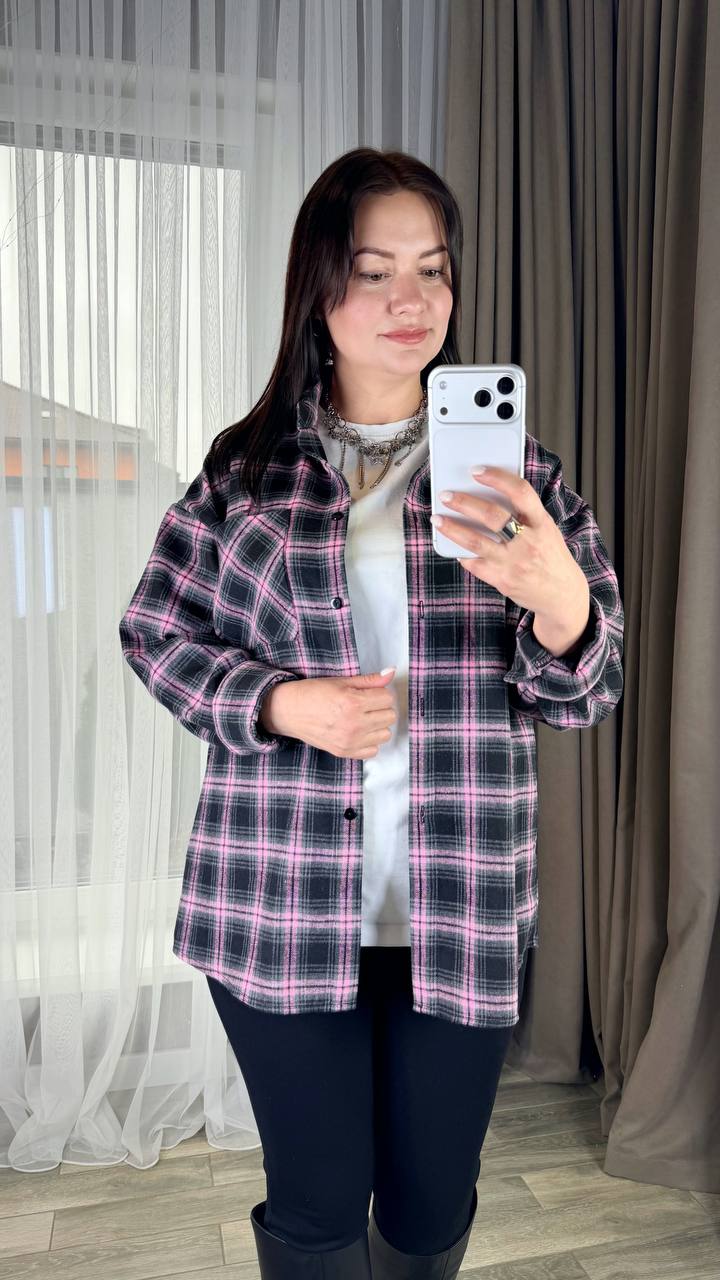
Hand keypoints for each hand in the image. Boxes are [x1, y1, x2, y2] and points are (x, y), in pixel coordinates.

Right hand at [259, 669, 397, 758]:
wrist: (289, 711)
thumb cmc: (313, 693)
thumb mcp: (341, 681)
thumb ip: (369, 680)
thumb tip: (391, 672)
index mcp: (353, 702)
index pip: (387, 698)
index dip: (379, 693)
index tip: (369, 693)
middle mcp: (353, 724)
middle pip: (390, 716)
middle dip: (380, 708)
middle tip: (365, 705)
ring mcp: (350, 741)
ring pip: (385, 734)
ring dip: (377, 725)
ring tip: (362, 718)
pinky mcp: (345, 752)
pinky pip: (373, 750)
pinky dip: (369, 741)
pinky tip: (359, 732)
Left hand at [430, 465, 588, 627]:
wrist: (562, 595)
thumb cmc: (551, 557)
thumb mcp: (547, 530)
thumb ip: (525, 514)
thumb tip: (489, 493)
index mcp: (542, 524)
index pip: (520, 493)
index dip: (497, 478)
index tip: (477, 470)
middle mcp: (529, 542)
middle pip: (492, 516)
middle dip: (465, 503)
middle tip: (446, 495)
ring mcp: (514, 563)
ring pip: (476, 541)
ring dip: (452, 528)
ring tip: (437, 518)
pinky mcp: (502, 580)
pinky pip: (474, 563)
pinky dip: (460, 552)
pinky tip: (452, 544)